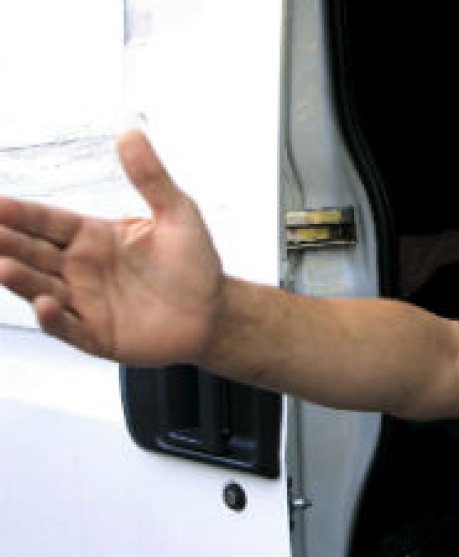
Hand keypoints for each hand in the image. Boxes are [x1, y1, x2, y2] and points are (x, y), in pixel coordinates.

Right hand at [0, 130, 223, 365]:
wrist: (215, 312)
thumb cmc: (194, 263)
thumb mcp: (177, 214)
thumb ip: (151, 178)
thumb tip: (130, 132)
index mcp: (93, 237)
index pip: (48, 222)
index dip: (21, 213)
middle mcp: (81, 269)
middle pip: (34, 252)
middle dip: (8, 242)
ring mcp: (86, 303)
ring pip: (42, 288)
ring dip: (21, 279)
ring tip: (3, 266)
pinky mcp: (98, 336)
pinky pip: (70, 328)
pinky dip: (55, 319)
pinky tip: (44, 305)